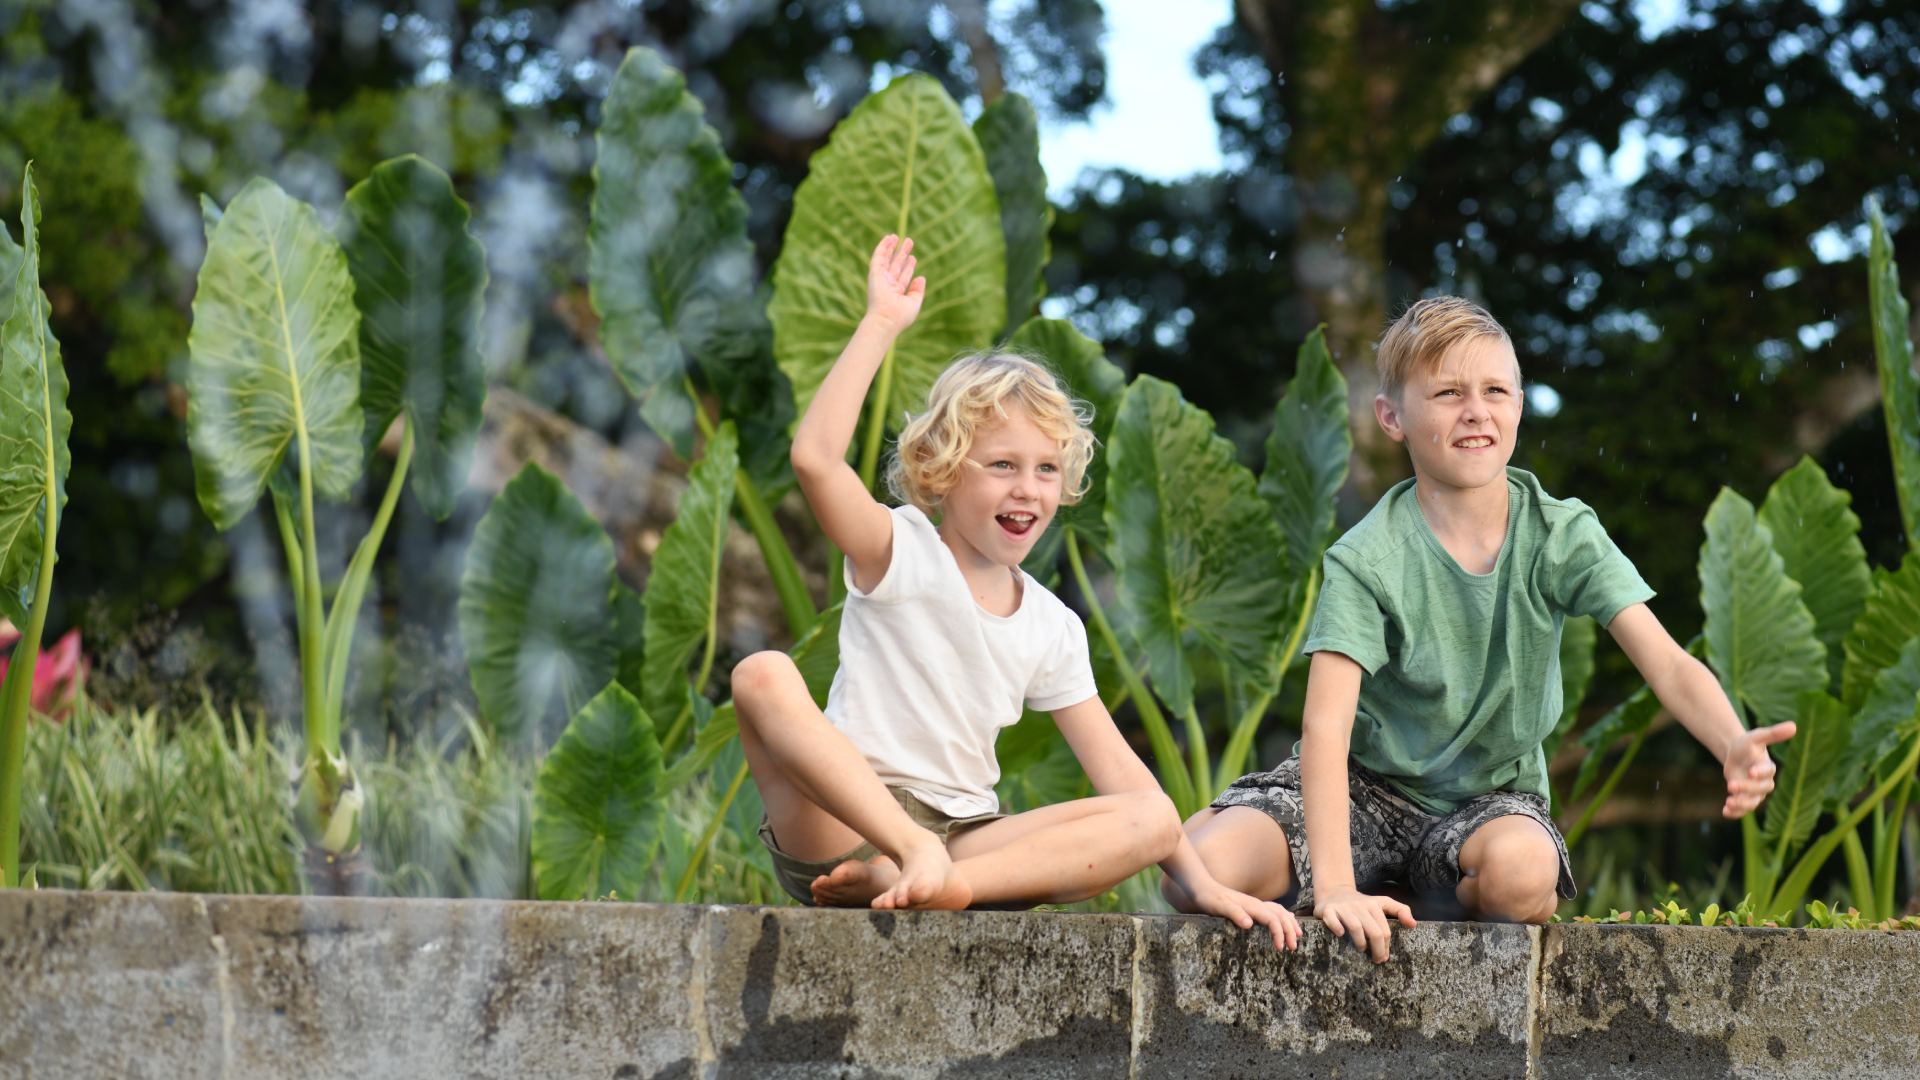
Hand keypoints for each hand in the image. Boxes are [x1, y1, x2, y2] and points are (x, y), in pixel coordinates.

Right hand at [864, 234, 924, 334]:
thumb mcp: (914, 303)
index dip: (908, 266)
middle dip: (902, 254)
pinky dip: (883, 247)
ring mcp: (881, 279)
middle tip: (909, 241)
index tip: (913, 258)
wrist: (887, 319)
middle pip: (896, 265)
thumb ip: (918, 290)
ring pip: (887, 260)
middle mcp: (888, 285)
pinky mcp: (875, 274)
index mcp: (897, 293)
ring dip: (892, 248)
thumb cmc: (901, 316)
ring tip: (897, 236)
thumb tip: (921, 277)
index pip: (903, 276)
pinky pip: (878, 257)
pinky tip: (888, 238)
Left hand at [1186, 881, 1301, 950]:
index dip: (1279, 933)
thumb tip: (1249, 924)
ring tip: (1298, 936)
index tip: (1280, 948)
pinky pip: (1274, 910)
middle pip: (1281, 915)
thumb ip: (1234, 914)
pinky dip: (1284, 916)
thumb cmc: (1209, 899)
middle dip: (1290, 930)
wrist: (1202, 887)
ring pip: (1280, 912)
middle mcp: (1256, 904)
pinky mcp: (1251, 907)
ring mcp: (1255, 905)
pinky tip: (1287, 919)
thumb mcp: (1219, 907)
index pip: (1273, 919)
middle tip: (1293, 947)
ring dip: (1289, 923)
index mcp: (1252, 906)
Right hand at [1313, 886, 1416, 963]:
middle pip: (1373, 931)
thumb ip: (1400, 910)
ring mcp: (1344, 908)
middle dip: (1377, 950)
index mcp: (1374, 905)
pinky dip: (1337, 928)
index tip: (1384, 957)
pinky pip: (1332, 919)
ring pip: (1356, 926)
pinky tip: (1340, 935)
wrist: (1334, 891)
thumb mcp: (1382, 902)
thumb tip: (1413, 925)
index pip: (1384, 930)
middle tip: (1376, 960)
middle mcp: (1360, 906)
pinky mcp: (1328, 910)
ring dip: (1361, 943)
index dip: (1386, 946)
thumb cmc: (1361, 903)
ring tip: (1361, 950)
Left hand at [1721, 720, 1795, 817]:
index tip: (1751, 772)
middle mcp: (1763, 782)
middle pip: (1760, 790)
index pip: (1768, 772)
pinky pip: (1742, 810)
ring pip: (1752, 803)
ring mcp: (1754, 792)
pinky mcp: (1744, 798)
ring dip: (1741, 805)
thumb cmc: (1748, 744)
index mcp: (1767, 767)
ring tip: (1729, 803)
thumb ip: (1773, 733)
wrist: (1736, 754)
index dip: (1760, 773)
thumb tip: (1794, 726)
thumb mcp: (1757, 736)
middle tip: (1731, 785)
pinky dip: (1735, 813)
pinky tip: (1725, 812)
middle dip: (1746, 788)